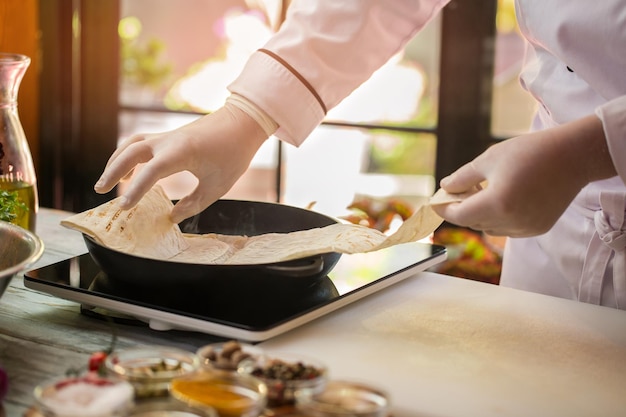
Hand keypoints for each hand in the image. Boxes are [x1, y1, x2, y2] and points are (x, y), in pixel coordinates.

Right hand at [94, 104, 267, 222]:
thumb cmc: (233, 154)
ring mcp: (166, 136)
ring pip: (131, 145)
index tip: (124, 208)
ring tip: (108, 182)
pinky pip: (140, 142)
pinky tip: (128, 170)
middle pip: (130, 153)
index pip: (151, 172)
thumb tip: (171, 217)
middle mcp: (168, 141)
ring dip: (116, 161)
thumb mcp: (217, 186)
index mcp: (181, 153)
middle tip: (100, 191)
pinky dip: (128, 155)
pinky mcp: (168, 135)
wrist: (242, 123)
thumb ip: (193, 204)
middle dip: (112, 172)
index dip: (135, 191)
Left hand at [432, 115, 613, 236]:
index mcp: (496, 203)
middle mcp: (511, 221)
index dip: (444, 209)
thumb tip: (445, 187)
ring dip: (480, 214)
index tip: (434, 203)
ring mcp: (526, 228)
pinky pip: (508, 228)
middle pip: (473, 221)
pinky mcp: (538, 228)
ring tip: (481, 192)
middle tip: (456, 191)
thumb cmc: (530, 152)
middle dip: (462, 208)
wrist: (573, 156)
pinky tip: (503, 199)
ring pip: (490, 227)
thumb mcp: (490, 159)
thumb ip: (463, 177)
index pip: (459, 215)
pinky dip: (499, 218)